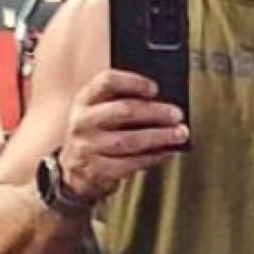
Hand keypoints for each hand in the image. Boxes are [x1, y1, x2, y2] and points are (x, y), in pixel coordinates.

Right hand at [59, 70, 186, 201]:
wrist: (73, 171)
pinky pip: (131, 163)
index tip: (155, 88)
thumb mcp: (100, 112)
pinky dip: (154, 157)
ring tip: (179, 134)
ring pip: (130, 140)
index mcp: (85, 100)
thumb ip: (124, 102)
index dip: (133, 82)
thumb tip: (164, 103)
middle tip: (177, 114)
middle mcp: (83, 122)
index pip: (107, 81)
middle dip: (155, 112)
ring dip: (159, 136)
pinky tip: (167, 151)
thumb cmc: (98, 134)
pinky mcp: (97, 171)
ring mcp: (88, 148)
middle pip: (123, 110)